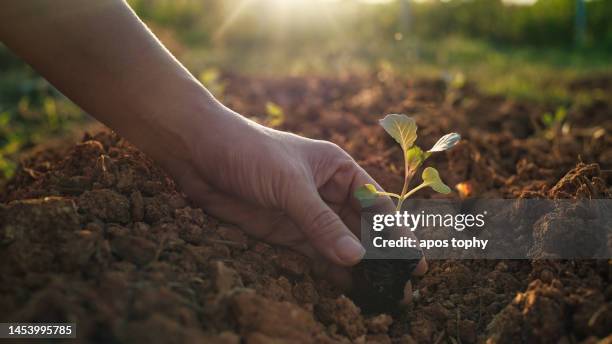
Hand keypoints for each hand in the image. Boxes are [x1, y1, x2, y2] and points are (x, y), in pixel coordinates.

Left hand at [161, 107, 426, 285]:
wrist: (198, 152)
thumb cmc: (249, 152)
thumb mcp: (290, 185)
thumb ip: (321, 223)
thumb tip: (356, 258)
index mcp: (337, 169)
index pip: (375, 204)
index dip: (395, 232)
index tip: (414, 258)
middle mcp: (326, 192)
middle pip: (360, 228)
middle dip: (380, 255)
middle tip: (402, 285)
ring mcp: (305, 213)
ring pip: (340, 244)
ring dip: (358, 267)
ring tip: (381, 294)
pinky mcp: (284, 231)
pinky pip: (314, 254)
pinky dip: (331, 271)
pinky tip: (348, 289)